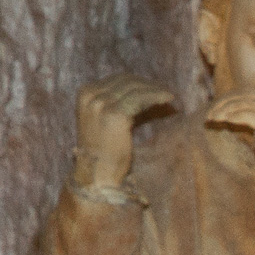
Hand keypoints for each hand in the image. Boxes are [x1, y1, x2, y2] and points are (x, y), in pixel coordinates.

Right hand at [73, 74, 174, 190]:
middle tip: (165, 91)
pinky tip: (168, 99)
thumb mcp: (105, 120)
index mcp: (84, 93)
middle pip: (125, 81)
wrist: (96, 174)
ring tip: (169, 96)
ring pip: (134, 89)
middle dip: (147, 85)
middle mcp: (90, 95)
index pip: (116, 80)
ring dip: (155, 90)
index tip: (154, 88)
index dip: (138, 82)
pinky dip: (156, 97)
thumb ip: (117, 104)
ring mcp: (101, 104)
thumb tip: (146, 93)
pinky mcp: (115, 114)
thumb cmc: (104, 153)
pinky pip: (140, 99)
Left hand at [203, 89, 254, 212]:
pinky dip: (237, 117)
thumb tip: (232, 97)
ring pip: (253, 106)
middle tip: (210, 113)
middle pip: (254, 97)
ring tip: (213, 118)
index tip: (215, 107)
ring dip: (228, 110)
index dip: (233, 96)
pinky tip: (225, 120)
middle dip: (227, 103)